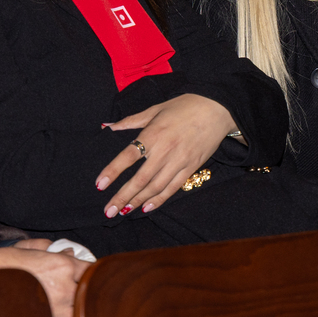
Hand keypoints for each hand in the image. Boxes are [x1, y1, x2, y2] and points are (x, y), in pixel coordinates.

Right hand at [0, 239, 90, 316]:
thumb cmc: (6, 261)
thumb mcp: (31, 247)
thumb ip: (54, 248)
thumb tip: (70, 252)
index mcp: (63, 265)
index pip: (91, 270)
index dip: (93, 273)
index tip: (90, 276)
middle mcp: (64, 287)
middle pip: (90, 293)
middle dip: (88, 294)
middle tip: (84, 295)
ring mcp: (57, 308)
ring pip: (81, 315)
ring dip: (81, 314)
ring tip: (78, 314)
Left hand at [96, 94, 235, 216]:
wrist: (217, 108)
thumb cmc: (184, 105)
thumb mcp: (155, 109)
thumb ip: (131, 121)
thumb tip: (108, 126)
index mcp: (154, 133)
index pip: (128, 156)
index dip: (113, 171)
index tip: (100, 185)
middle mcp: (165, 150)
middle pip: (140, 179)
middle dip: (122, 197)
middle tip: (108, 211)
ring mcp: (179, 160)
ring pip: (155, 187)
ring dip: (138, 201)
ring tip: (124, 211)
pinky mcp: (191, 167)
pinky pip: (173, 188)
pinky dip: (159, 199)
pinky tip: (147, 207)